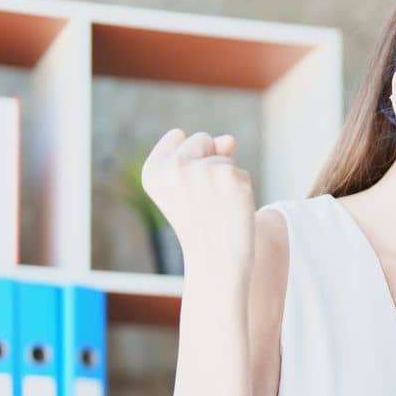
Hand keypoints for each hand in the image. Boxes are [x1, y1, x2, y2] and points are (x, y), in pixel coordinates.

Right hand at [140, 129, 255, 286]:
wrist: (216, 259)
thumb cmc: (200, 224)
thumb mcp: (190, 188)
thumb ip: (206, 153)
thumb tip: (229, 139)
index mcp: (153, 170)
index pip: (177, 135)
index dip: (190, 157)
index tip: (187, 186)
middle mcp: (174, 166)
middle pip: (202, 138)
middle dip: (209, 161)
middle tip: (204, 198)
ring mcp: (202, 169)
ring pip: (224, 156)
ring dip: (226, 179)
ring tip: (216, 207)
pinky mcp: (230, 175)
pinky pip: (241, 172)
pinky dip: (241, 189)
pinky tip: (231, 209)